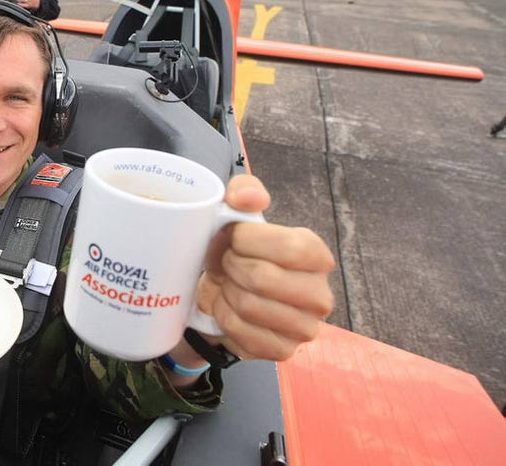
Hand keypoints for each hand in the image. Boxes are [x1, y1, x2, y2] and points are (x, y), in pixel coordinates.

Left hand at [197, 174, 334, 360]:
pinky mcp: (282, 351)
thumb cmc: (236, 251)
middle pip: (263, 279)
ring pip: (250, 306)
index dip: (248, 241)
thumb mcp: (238, 213)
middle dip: (232, 267)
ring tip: (229, 284)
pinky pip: (243, 334)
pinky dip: (225, 318)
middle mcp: (320, 295)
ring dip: (227, 292)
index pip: (289, 248)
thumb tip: (247, 198)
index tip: (232, 238)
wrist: (223, 291)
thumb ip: (244, 191)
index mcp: (316, 255)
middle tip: (227, 263)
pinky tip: (228, 307)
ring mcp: (304, 328)